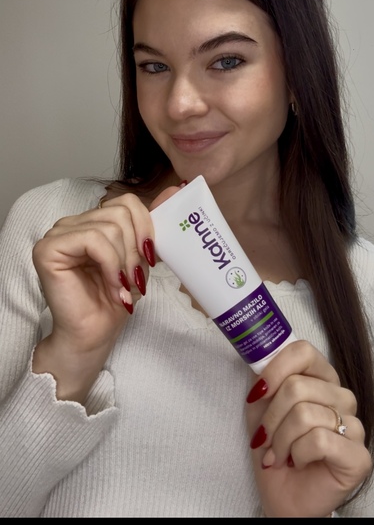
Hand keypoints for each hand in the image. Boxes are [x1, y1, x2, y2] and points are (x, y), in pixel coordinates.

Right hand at [31, 186, 178, 400]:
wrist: (94, 335)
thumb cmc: (115, 300)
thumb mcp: (141, 258)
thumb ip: (152, 225)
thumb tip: (176, 189)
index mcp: (91, 222)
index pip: (126, 202)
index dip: (145, 227)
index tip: (150, 257)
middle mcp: (72, 223)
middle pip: (119, 212)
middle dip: (135, 249)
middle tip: (134, 278)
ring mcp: (57, 234)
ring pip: (108, 227)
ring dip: (123, 262)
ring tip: (122, 286)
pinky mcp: (48, 249)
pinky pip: (93, 240)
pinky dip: (110, 264)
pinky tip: (112, 285)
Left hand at [246, 340, 371, 516]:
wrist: (281, 495)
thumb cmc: (273, 450)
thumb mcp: (259, 407)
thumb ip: (261, 376)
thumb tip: (255, 353)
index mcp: (322, 380)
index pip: (303, 352)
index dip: (275, 368)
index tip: (257, 392)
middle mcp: (342, 398)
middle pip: (298, 386)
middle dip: (271, 418)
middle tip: (265, 438)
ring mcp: (354, 426)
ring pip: (305, 414)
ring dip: (280, 440)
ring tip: (278, 454)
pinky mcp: (358, 455)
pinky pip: (319, 440)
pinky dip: (298, 454)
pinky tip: (297, 463)